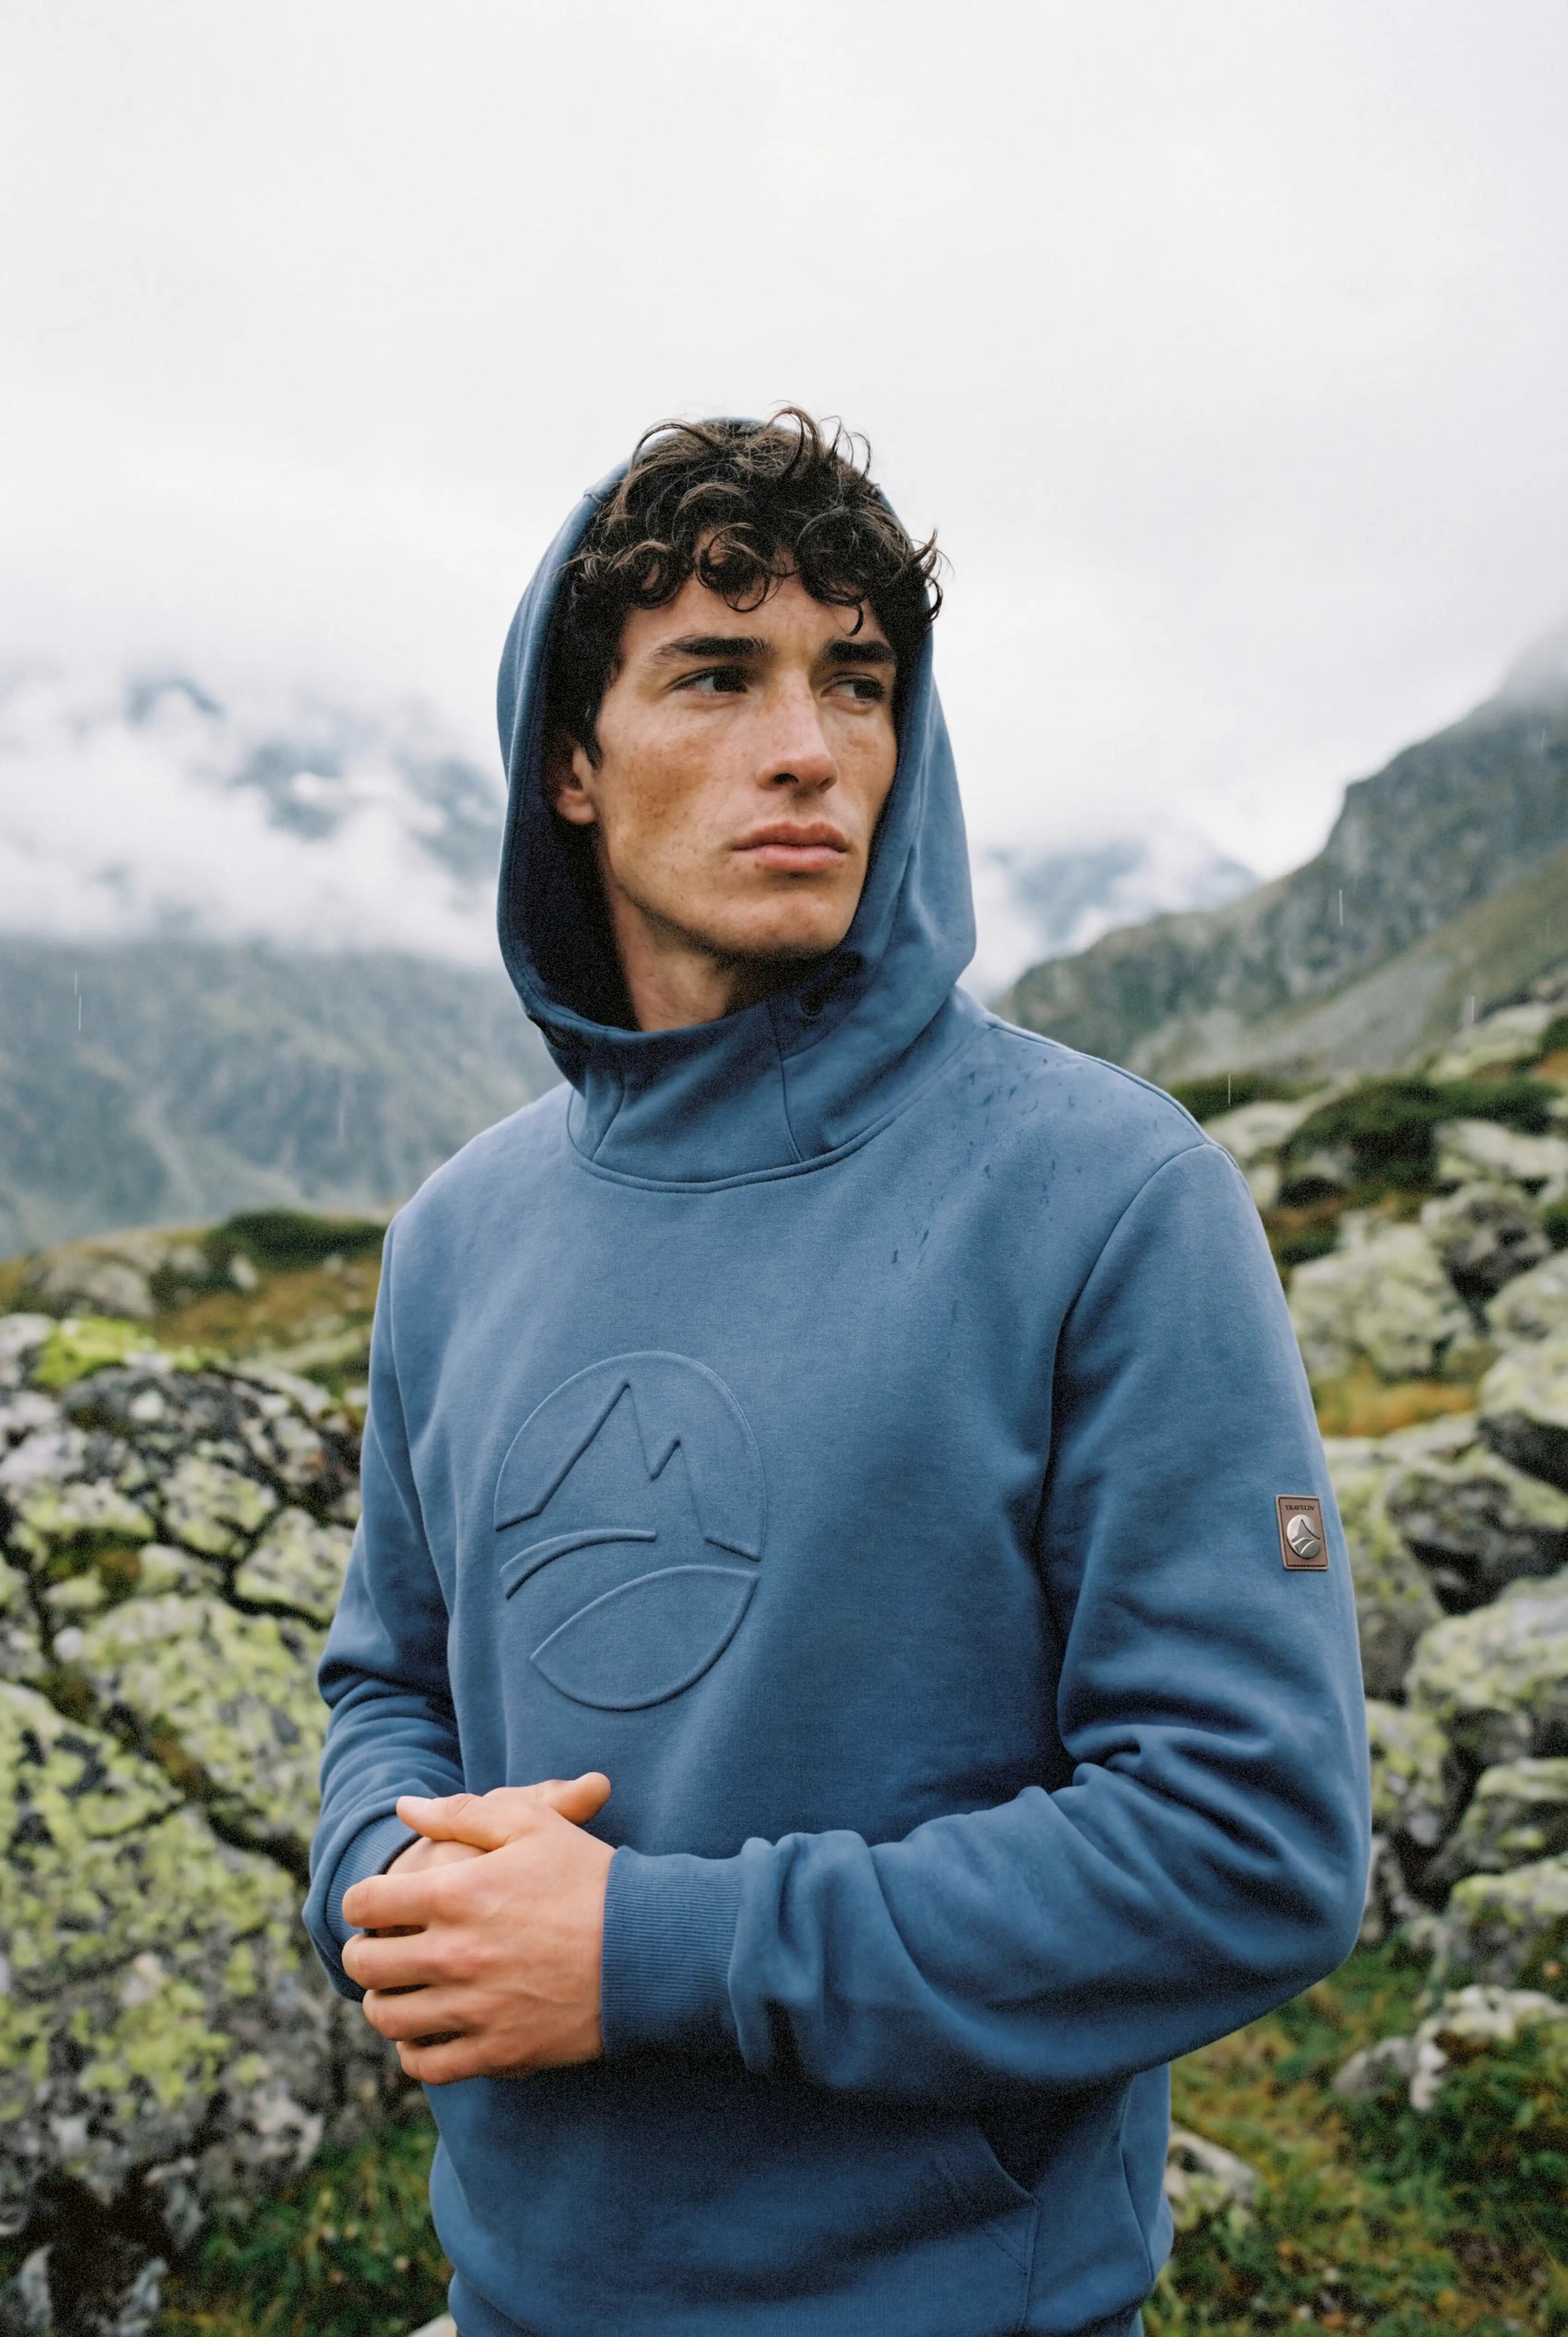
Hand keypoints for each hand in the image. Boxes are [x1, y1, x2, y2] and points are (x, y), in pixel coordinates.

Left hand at [341, 1774, 613, 2085]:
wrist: (651, 1947)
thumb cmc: (591, 1878)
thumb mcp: (532, 1825)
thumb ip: (462, 1813)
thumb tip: (404, 1807)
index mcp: (457, 1893)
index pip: (365, 1902)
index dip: (360, 1901)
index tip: (373, 1905)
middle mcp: (455, 1954)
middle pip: (366, 1966)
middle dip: (362, 1954)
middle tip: (378, 1949)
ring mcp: (475, 2008)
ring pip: (389, 2018)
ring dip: (383, 2003)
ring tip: (398, 1991)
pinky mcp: (498, 2051)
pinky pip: (427, 2065)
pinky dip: (414, 2051)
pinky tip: (427, 2033)